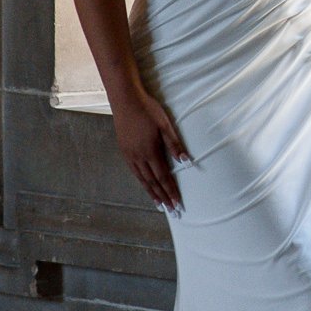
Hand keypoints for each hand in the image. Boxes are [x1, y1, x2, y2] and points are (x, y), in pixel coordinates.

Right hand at [112, 87, 190, 211]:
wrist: (125, 99)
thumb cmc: (148, 109)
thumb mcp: (165, 124)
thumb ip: (175, 144)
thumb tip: (185, 162)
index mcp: (151, 151)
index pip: (163, 177)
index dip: (171, 191)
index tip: (177, 204)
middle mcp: (139, 157)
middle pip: (152, 182)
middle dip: (163, 197)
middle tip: (171, 211)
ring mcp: (129, 155)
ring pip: (142, 179)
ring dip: (151, 193)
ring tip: (159, 204)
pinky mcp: (124, 151)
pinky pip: (134, 172)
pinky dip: (141, 182)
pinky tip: (145, 185)